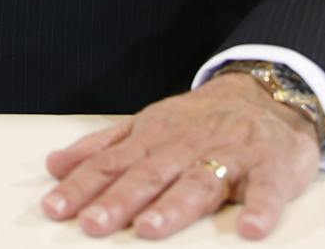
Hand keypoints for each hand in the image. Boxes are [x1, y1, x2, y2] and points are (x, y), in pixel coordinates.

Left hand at [42, 72, 319, 239]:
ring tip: (149, 229)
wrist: (265, 94)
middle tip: (92, 225)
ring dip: (173, 207)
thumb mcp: (146, 126)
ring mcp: (229, 156)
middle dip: (118, 201)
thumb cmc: (198, 120)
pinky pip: (266, 191)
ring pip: (198, 183)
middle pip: (148, 176)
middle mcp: (185, 147)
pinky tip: (249, 230)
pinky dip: (260, 209)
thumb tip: (54, 166)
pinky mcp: (270, 168)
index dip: (82, 186)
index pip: (110, 164)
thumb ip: (102, 148)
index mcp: (153, 139)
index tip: (54, 209)